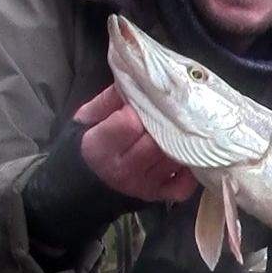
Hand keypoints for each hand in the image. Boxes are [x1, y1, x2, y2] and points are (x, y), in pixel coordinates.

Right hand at [73, 85, 198, 202]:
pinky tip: (187, 154)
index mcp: (100, 147)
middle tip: (173, 109)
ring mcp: (142, 186)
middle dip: (165, 122)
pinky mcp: (157, 196)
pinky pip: (182, 186)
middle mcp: (122, 170)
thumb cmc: (87, 142)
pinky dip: (190, 171)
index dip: (142, 108)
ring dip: (181, 141)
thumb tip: (135, 75)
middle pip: (157, 141)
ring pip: (173, 158)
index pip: (131, 124)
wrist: (81, 183)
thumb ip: (110, 98)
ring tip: (183, 126)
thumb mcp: (88, 116)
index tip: (147, 98)